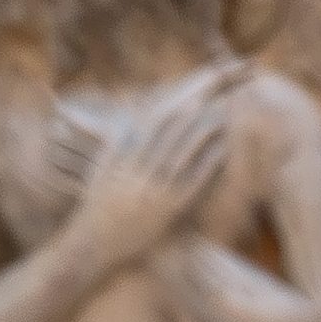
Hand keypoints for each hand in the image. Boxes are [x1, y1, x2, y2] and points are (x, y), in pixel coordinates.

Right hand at [69, 65, 239, 265]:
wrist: (92, 243)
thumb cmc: (98, 207)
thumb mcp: (104, 170)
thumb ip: (116, 145)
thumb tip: (124, 124)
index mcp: (127, 151)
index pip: (159, 114)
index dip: (182, 94)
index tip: (204, 78)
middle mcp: (141, 164)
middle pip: (174, 123)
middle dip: (198, 100)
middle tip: (223, 79)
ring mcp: (154, 186)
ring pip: (183, 147)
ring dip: (206, 126)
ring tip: (228, 107)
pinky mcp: (166, 208)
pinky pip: (191, 179)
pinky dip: (207, 161)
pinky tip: (224, 147)